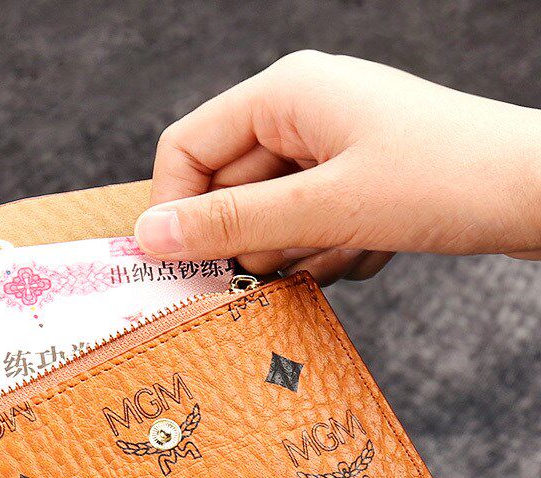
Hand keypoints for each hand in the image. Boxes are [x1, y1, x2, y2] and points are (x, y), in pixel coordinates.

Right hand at [135, 50, 540, 284]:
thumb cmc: (446, 181)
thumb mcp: (325, 207)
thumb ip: (231, 222)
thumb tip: (150, 236)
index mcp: (283, 94)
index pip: (187, 149)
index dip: (175, 208)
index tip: (181, 265)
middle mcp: (300, 114)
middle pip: (228, 190)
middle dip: (254, 238)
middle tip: (291, 257)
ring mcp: (329, 149)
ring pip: (269, 219)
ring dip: (299, 250)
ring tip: (349, 245)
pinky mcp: (354, 181)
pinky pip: (308, 230)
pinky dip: (330, 252)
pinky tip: (372, 247)